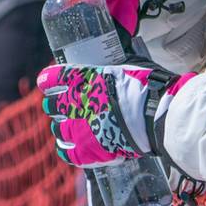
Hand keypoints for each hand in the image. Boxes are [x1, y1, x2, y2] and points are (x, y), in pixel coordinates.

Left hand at [37, 63, 192, 166]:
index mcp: (83, 80)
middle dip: (53, 105)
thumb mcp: (129, 64)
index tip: (47, 81)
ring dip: (59, 127)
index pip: (52, 78)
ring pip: (58, 129)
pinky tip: (67, 148)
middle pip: (51, 106)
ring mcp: (81, 129)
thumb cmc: (147, 86)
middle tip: (58, 106)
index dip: (48, 80)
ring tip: (64, 128)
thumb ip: (116, 63)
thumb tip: (119, 50)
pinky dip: (66, 150)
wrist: (158, 116)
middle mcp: (76, 104)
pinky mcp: (90, 151)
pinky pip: (68, 154)